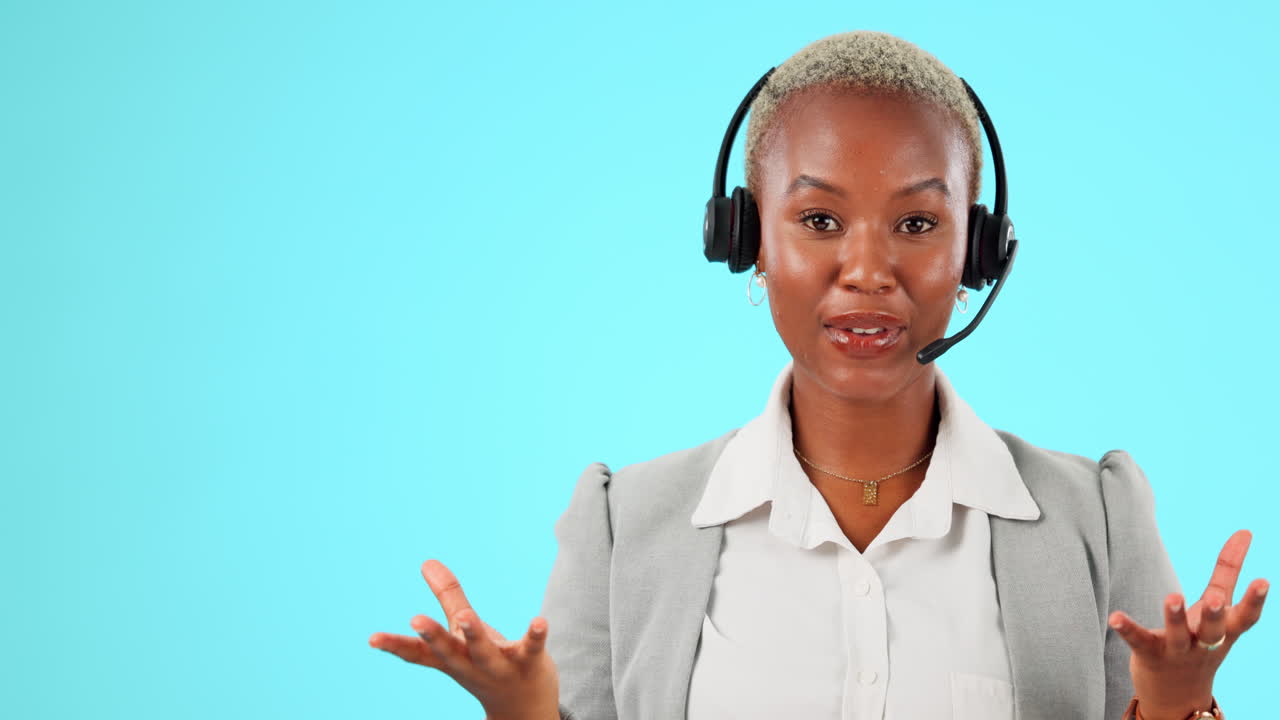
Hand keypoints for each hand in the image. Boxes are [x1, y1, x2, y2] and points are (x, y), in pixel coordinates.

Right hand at [369, 559, 559, 719]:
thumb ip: (448, 597)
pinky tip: (540, 621)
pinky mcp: (528, 662)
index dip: (395, 645)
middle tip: (416, 620)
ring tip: (466, 616)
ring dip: (474, 634)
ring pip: (484, 651)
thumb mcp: (463, 632)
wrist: (521, 707)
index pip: (419, 654)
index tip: (372, 639)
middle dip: (433, 636)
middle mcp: (470, 665)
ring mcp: (499, 667)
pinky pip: (531, 648)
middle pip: (449, 651)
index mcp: (450, 658)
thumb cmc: (485, 662)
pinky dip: (535, 635)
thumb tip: (427, 561)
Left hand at [1108, 529, 1267, 719]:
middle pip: (1213, 629)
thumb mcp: (1217, 609)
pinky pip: (1139, 641)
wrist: (1179, 696)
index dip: (1254, 600)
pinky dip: (1127, 629)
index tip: (1262, 580)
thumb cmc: (1202, 641)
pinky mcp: (1151, 655)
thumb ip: (1227, 573)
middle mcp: (1204, 642)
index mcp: (1224, 630)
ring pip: (1178, 635)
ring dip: (1175, 617)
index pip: (1243, 617)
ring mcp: (1178, 651)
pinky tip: (1115, 617)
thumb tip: (1245, 531)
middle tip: (1214, 599)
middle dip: (1215, 613)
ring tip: (1172, 596)